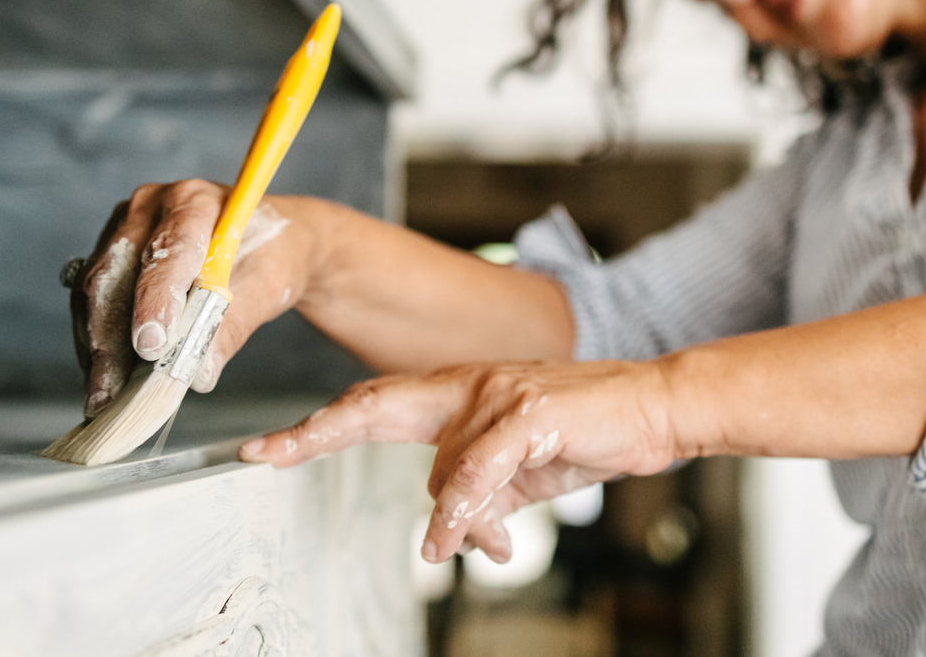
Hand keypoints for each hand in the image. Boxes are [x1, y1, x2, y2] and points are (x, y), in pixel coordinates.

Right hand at [67, 182, 321, 416]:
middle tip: (111, 390)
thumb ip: (233, 324)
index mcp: (195, 201)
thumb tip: (198, 373)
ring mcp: (125, 228)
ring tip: (103, 395)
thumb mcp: (269, 287)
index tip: (151, 346)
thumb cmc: (272, 255)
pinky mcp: (112, 254)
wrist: (268, 241)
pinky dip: (100, 342)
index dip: (156, 300)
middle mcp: (151, 207)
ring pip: (96, 292)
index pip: (169, 250)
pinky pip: (94, 302)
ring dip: (98, 347)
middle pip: (117, 274)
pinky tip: (105, 377)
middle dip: (112, 338)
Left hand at [237, 360, 680, 563]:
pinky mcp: (527, 412)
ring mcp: (497, 392)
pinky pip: (476, 470)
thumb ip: (481, 497)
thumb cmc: (590, 431)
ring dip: (456, 517)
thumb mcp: (522, 476)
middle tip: (270, 452)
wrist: (657, 407)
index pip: (376, 402)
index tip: (269, 444)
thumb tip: (458, 539)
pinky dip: (463, 509)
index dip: (321, 423)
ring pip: (439, 468)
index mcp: (460, 393)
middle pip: (376, 403)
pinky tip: (459, 536)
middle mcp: (469, 383)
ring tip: (480, 541)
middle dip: (318, 429)